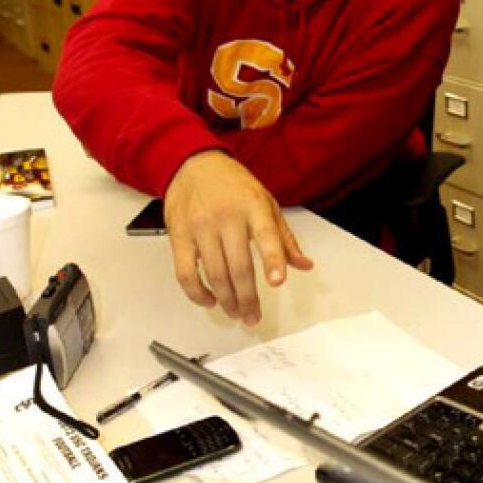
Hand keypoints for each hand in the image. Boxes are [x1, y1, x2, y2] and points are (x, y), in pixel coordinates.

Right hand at [164, 150, 313, 324]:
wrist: (193, 165)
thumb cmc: (233, 185)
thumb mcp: (267, 203)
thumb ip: (284, 238)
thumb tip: (304, 265)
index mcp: (254, 207)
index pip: (266, 235)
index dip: (273, 260)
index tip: (277, 282)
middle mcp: (227, 217)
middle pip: (238, 265)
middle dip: (248, 298)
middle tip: (253, 317)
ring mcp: (201, 227)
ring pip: (214, 273)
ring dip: (226, 300)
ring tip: (236, 313)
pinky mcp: (179, 236)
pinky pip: (185, 273)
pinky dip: (197, 293)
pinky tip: (209, 301)